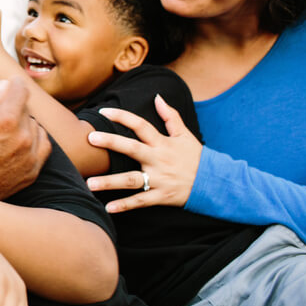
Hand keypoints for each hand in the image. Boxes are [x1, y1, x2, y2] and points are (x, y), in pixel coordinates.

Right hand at [0, 78, 50, 198]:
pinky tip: (18, 142)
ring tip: (5, 132)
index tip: (12, 84)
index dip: (14, 84)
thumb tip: (5, 86)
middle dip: (14, 108)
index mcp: (5, 119)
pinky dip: (33, 141)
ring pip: (35, 126)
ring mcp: (30, 156)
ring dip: (24, 125)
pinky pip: (42, 145)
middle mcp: (22, 137)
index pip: (21, 90)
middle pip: (26, 109)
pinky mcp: (32, 171)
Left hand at [85, 94, 202, 212]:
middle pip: (132, 149)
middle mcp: (158, 159)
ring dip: (110, 182)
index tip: (103, 112)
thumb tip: (157, 97)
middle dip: (111, 142)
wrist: (216, 184)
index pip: (140, 125)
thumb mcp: (185, 135)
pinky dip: (125, 206)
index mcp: (162, 143)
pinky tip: (108, 208)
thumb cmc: (196, 157)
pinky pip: (140, 201)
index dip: (122, 117)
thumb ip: (170, 116)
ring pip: (132, 180)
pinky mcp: (161, 196)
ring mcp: (159, 179)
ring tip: (89, 183)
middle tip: (90, 138)